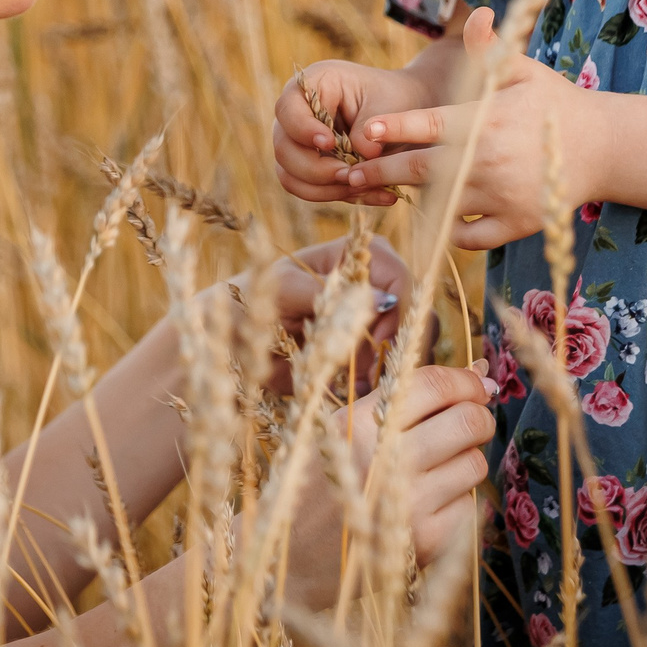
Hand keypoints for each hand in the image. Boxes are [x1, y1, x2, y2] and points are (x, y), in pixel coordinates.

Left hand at [196, 234, 423, 397]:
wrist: (231, 343)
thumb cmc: (250, 303)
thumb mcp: (282, 291)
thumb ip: (330, 292)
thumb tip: (383, 300)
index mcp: (354, 256)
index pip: (401, 277)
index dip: (399, 310)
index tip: (376, 342)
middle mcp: (372, 284)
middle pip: (415, 311)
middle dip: (398, 344)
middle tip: (368, 373)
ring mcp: (374, 320)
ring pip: (410, 342)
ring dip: (389, 366)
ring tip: (354, 383)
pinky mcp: (367, 353)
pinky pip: (391, 368)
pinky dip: (377, 383)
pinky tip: (350, 390)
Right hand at [272, 59, 436, 206]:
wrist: (403, 113)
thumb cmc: (392, 98)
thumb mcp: (387, 103)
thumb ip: (371, 126)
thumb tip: (363, 154)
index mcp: (312, 85)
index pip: (287, 108)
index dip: (303, 129)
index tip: (330, 143)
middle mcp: (296, 116)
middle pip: (284, 149)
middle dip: (315, 168)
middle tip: (349, 173)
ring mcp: (298, 144)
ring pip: (290, 176)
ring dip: (325, 188)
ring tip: (362, 187)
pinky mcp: (308, 169)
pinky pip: (309, 190)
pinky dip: (337, 195)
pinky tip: (370, 194)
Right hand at [283, 360, 496, 607]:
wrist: (294, 560)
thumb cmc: (319, 485)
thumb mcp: (341, 430)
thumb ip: (404, 400)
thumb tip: (480, 372)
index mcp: (357, 424)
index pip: (435, 384)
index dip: (466, 381)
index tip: (477, 384)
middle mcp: (384, 461)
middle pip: (468, 421)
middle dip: (478, 418)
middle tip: (467, 424)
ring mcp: (408, 504)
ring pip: (474, 463)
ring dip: (464, 461)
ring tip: (434, 469)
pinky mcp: (425, 542)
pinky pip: (468, 504)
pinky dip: (455, 500)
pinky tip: (425, 505)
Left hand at [329, 8, 604, 251]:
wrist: (604, 147)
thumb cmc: (554, 101)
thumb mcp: (523, 68)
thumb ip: (488, 50)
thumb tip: (473, 14)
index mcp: (487, 119)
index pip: (428, 124)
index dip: (392, 129)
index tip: (363, 134)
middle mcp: (490, 160)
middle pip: (421, 171)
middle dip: (382, 173)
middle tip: (350, 175)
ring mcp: (504, 196)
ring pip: (440, 206)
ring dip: (412, 200)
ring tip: (387, 192)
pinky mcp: (517, 225)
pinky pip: (469, 237)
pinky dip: (450, 231)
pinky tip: (439, 218)